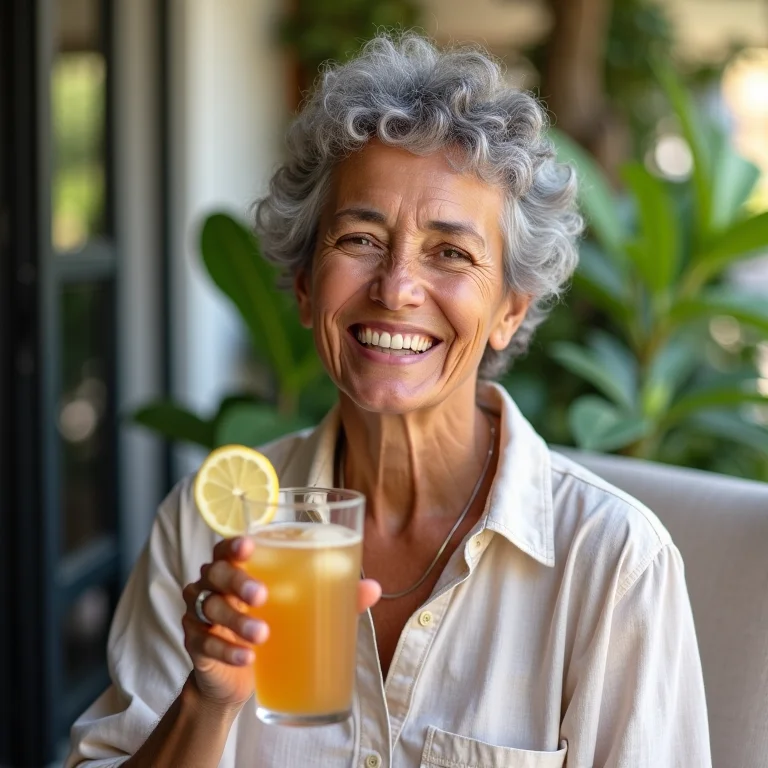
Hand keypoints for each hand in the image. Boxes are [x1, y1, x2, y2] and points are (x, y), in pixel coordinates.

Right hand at [182, 536, 380, 712]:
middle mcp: (213, 583)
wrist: (235, 674)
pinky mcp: (195, 643)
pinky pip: (204, 642)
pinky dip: (227, 649)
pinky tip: (247, 658)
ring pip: (210, 608)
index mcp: (237, 566)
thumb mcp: (300, 608)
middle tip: (262, 596)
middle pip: (216, 571)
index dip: (235, 544)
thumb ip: (333, 594)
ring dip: (237, 621)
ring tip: (262, 635)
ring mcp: (199, 612)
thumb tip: (374, 588)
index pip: (228, 546)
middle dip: (238, 582)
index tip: (251, 546)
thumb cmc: (271, 624)